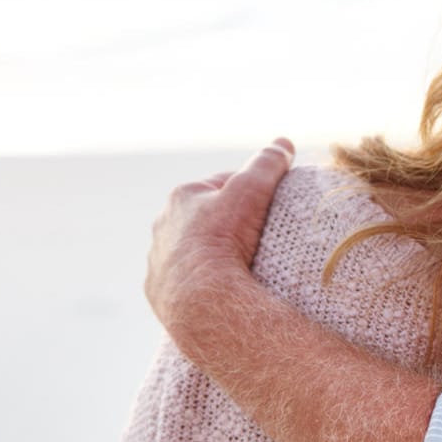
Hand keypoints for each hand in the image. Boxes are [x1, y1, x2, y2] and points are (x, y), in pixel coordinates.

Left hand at [144, 138, 295, 343]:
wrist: (201, 298)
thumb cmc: (224, 237)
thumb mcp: (251, 190)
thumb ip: (267, 164)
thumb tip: (283, 143)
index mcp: (182, 198)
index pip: (220, 185)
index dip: (247, 191)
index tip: (268, 203)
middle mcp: (163, 226)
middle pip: (203, 219)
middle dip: (227, 224)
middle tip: (258, 237)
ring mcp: (158, 261)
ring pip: (190, 252)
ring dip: (211, 256)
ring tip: (241, 267)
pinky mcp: (158, 292)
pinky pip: (183, 284)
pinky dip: (199, 284)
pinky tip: (219, 291)